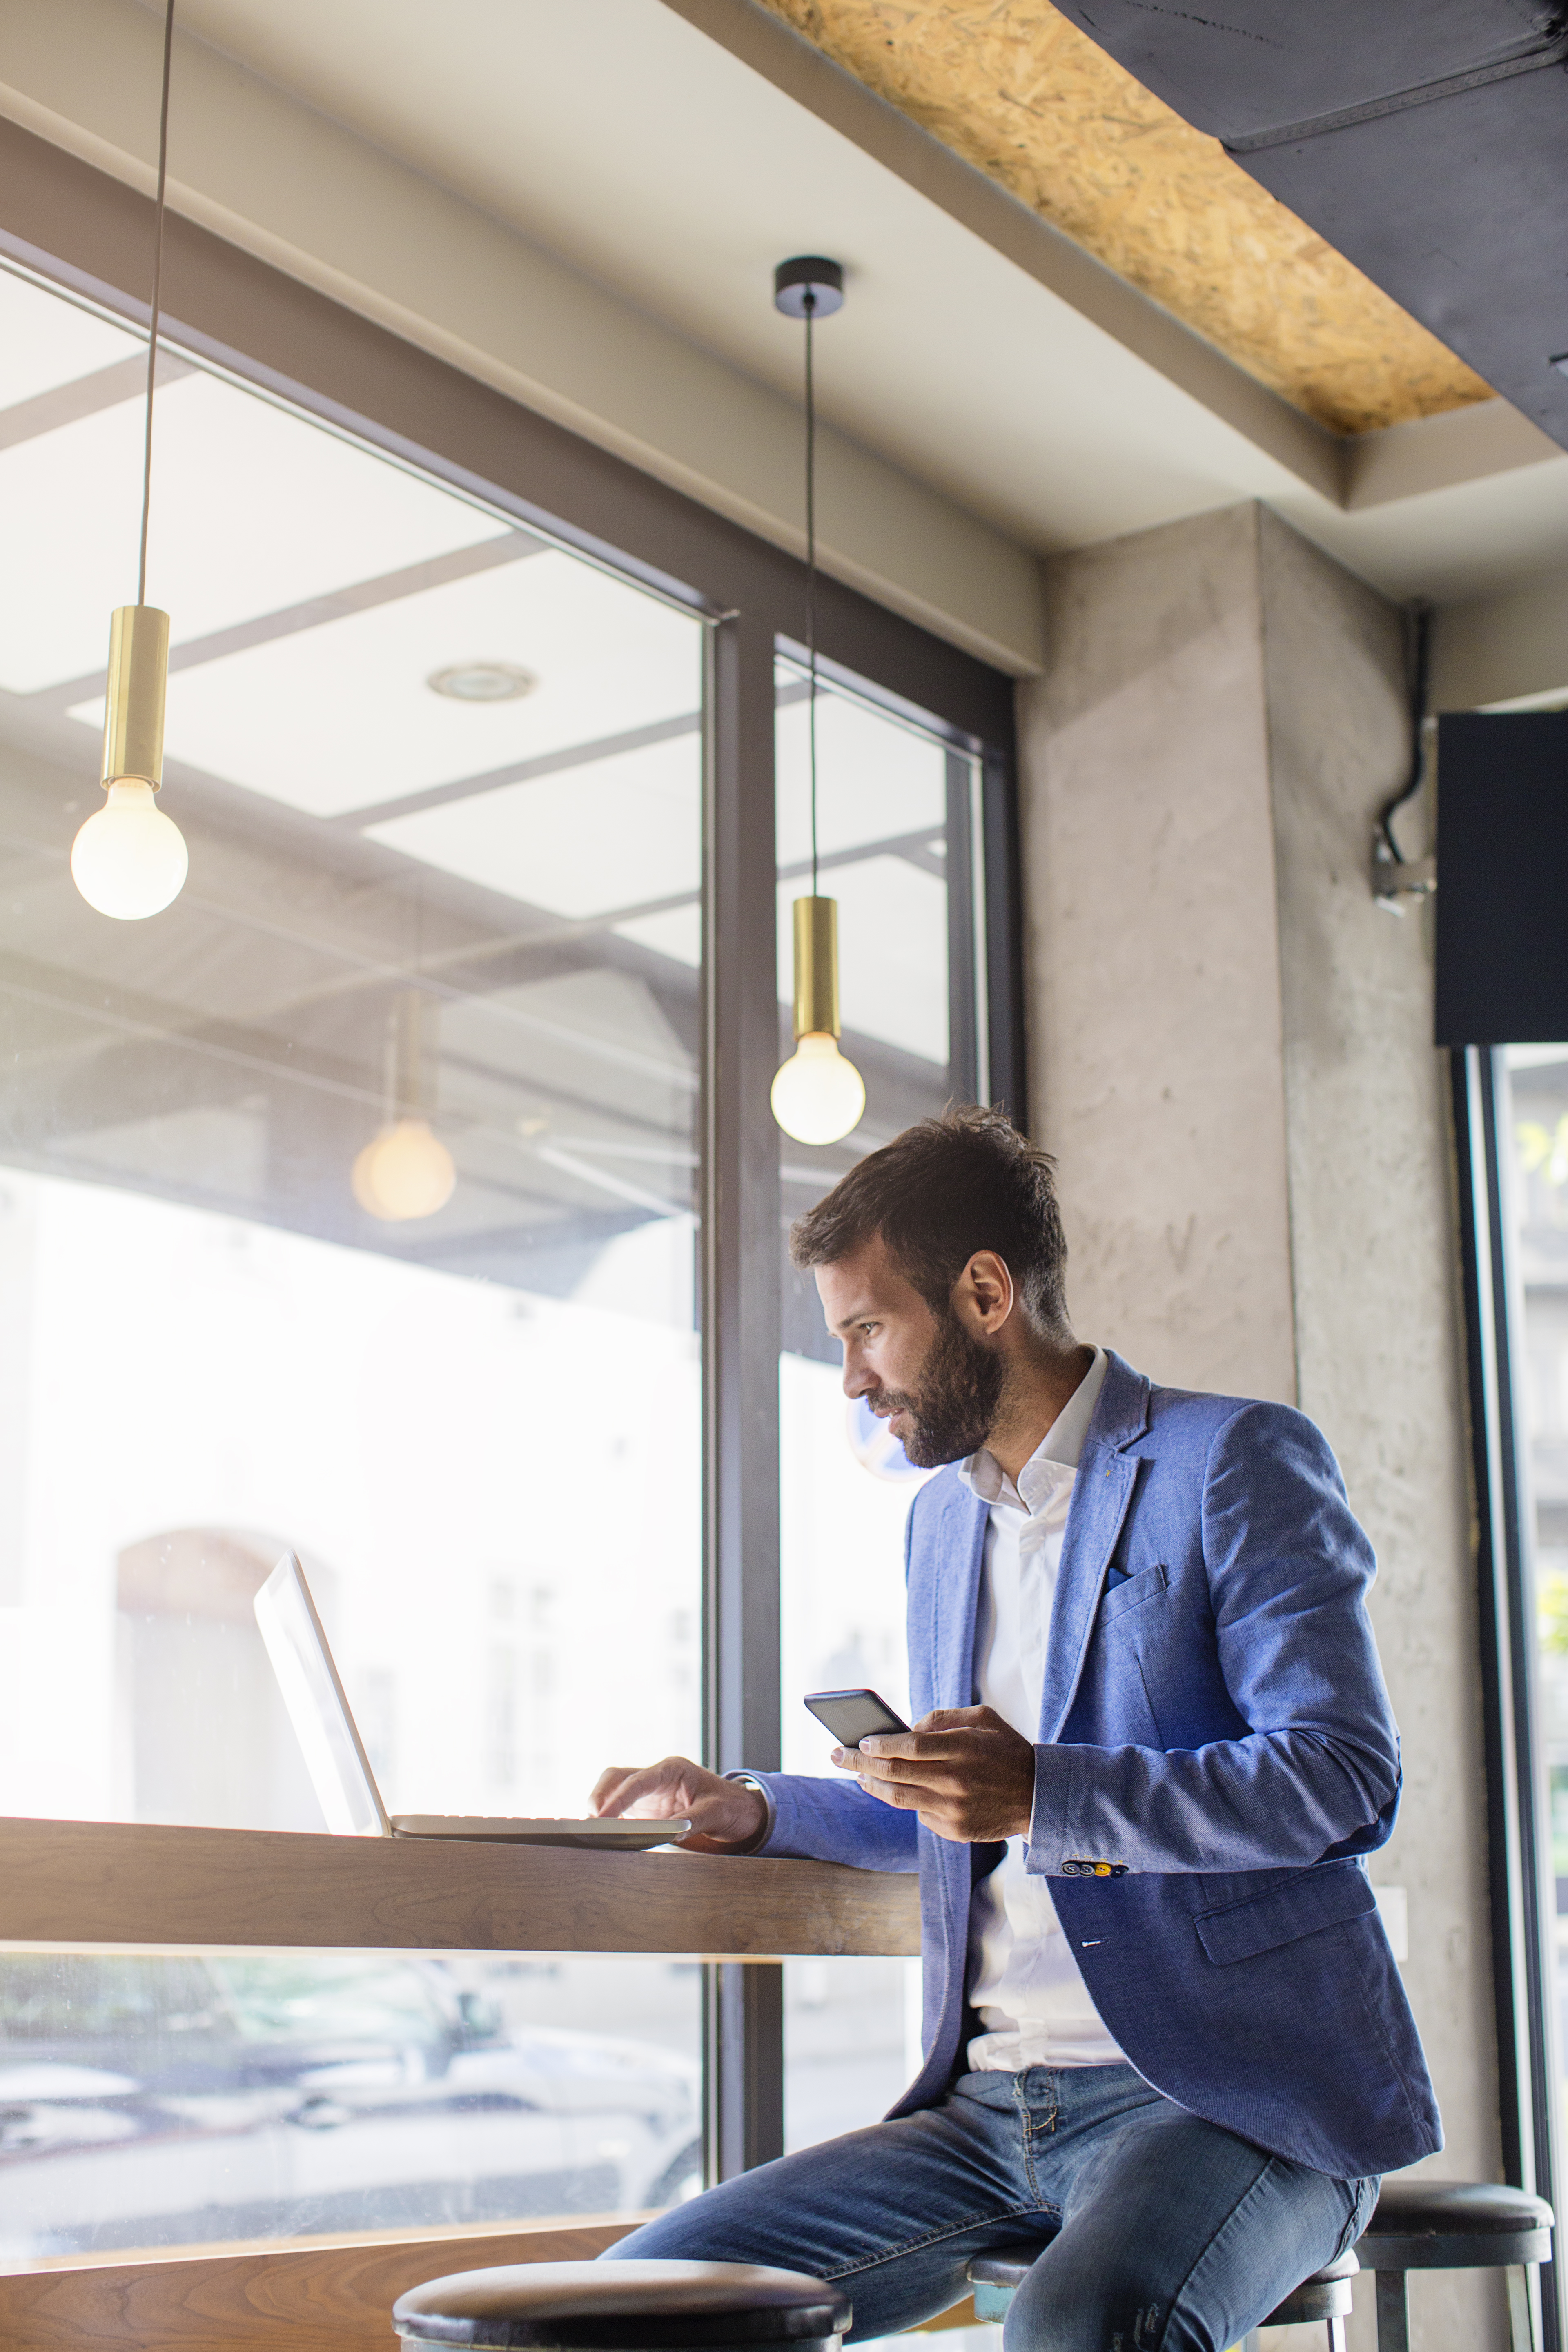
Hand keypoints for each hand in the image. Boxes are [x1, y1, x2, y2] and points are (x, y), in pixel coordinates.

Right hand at [591, 1757, 766, 1853]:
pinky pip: (619, 1809)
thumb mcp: (718, 1812)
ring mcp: (648, 1793)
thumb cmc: (730, 1806)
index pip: (638, 1781)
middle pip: (617, 1778)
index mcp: (672, 1769)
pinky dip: (607, 1819)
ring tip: (588, 1832)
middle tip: (589, 1823)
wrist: (739, 1810)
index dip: (618, 1798)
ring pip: (613, 1791)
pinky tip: (600, 1836)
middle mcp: (656, 1777)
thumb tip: (670, 1834)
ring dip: (598, 1807)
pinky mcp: (645, 1809)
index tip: (602, 1817)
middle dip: (599, 1797)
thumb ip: (694, 1820)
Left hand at [832, 1706, 1034, 1843]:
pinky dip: (904, 1799)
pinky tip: (895, 1789)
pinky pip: (918, 1813)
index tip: (860, 1739)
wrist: (1038, 1796)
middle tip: (836, 1754)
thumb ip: (943, 1718)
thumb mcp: (983, 1719)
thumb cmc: (1006, 1750)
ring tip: (857, 1775)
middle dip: (858, 1762)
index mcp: (963, 1748)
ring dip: (871, 1784)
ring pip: (898, 1797)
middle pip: (894, 1771)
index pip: (909, 1745)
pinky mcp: (954, 1830)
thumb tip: (906, 1727)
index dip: (880, 1743)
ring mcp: (953, 1809)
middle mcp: (955, 1781)